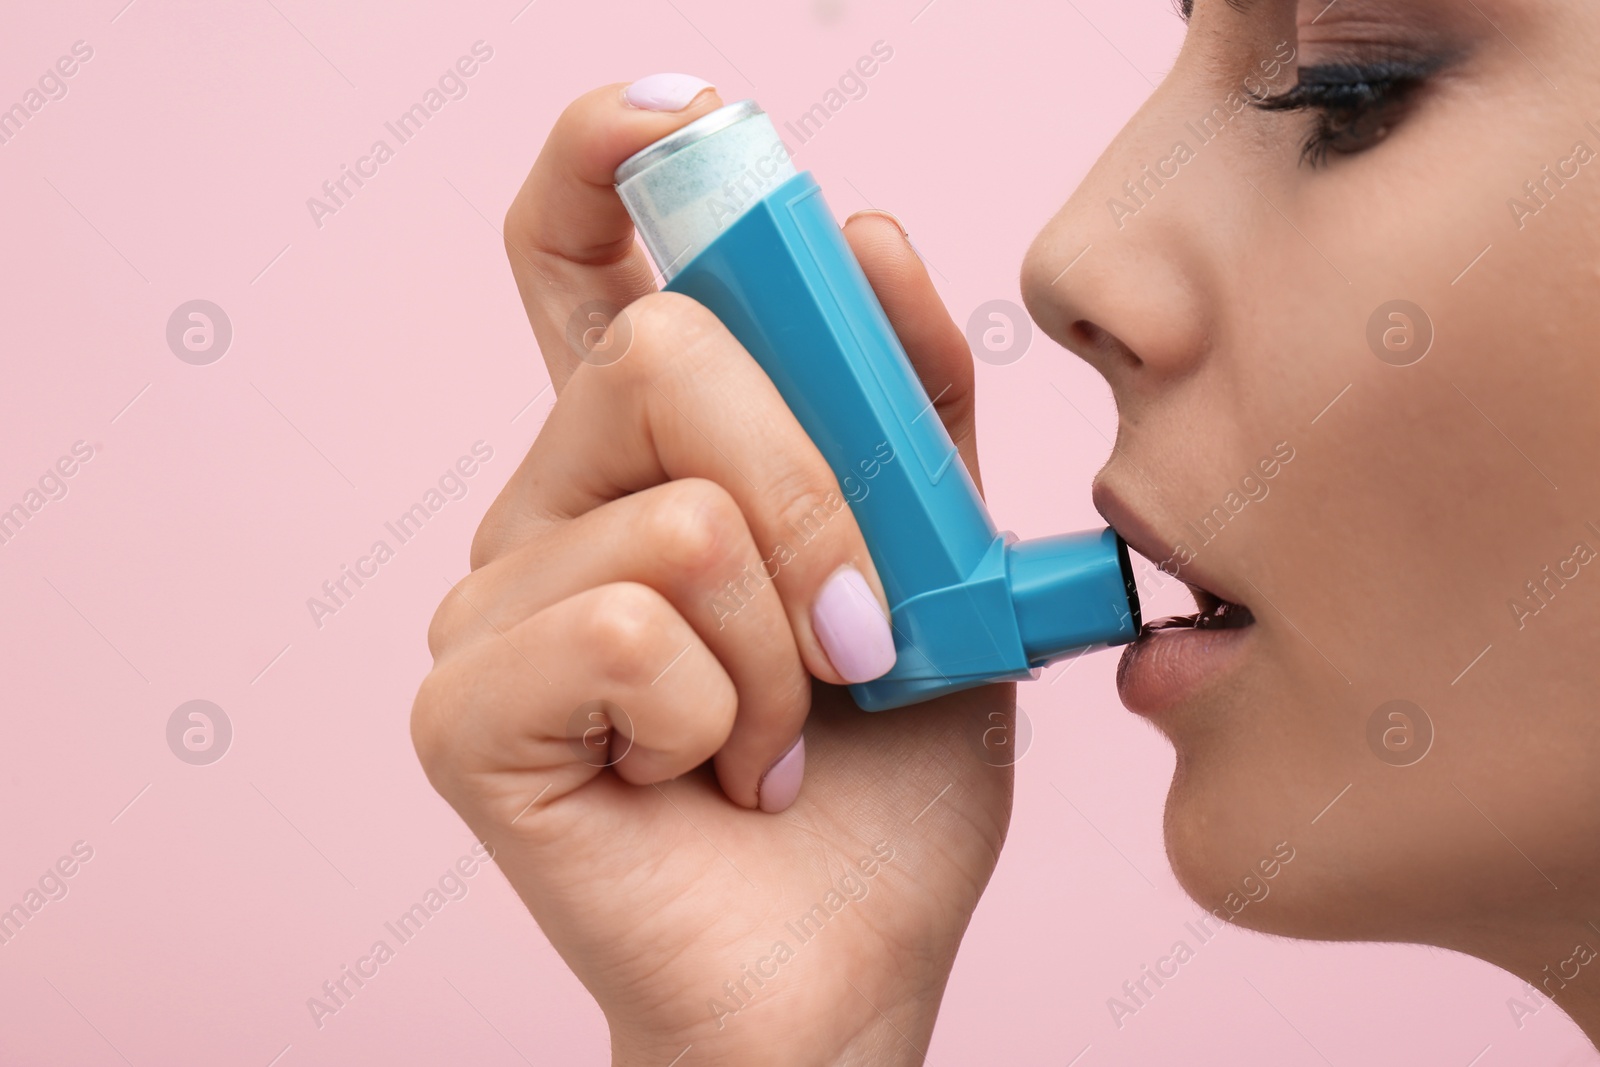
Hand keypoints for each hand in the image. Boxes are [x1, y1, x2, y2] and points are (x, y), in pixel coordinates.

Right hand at [411, 80, 1014, 1065]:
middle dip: (821, 491)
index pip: (581, 261)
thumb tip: (866, 230)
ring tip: (782, 730)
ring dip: (788, 641)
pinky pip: (623, 627)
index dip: (606, 160)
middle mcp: (550, 507)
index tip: (681, 118)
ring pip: (674, 510)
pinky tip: (713, 778)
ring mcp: (490, 604)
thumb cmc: (883, 774)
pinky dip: (718, 713)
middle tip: (867, 626)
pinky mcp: (463, 706)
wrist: (848, 964)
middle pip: (665, 353)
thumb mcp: (938, 564)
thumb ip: (908, 408)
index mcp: (648, 458)